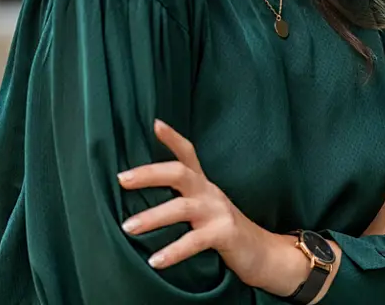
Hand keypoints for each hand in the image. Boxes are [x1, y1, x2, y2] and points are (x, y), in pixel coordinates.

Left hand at [117, 119, 306, 295]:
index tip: (154, 123)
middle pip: (179, 173)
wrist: (262, 252)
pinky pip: (194, 241)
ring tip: (128, 227)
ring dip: (152, 217)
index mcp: (203, 184)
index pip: (188, 153)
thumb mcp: (204, 206)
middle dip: (149, 173)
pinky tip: (154, 261)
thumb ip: (182, 197)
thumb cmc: (223, 229)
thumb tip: (144, 195)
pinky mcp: (224, 233)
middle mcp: (209, 192)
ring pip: (182, 208)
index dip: (172, 138)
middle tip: (122, 179)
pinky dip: (173, 251)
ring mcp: (218, 211)